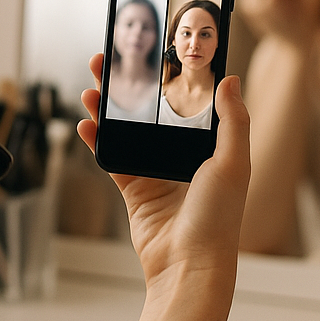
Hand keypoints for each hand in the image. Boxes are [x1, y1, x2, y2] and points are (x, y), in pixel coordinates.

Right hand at [77, 54, 249, 284]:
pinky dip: (97, 140)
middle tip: (112, 62)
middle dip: (131, 87)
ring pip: (127, 130)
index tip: (156, 54)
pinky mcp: (134, 189)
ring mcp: (156, 172)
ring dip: (108, 109)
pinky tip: (85, 123)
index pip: (188, 102)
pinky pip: (112, 158)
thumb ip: (233, 121)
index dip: (171, 77)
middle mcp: (182, 156)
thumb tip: (230, 80)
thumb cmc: (219, 220)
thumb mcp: (234, 163)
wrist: (189, 266)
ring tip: (92, 86)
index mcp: (210, 147)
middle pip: (151, 112)